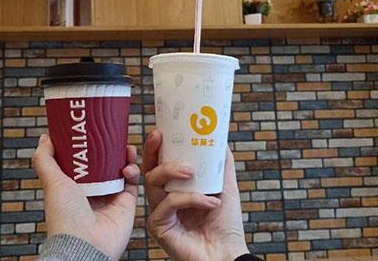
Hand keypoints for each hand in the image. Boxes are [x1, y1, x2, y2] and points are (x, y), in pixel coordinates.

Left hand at [33, 134, 139, 260]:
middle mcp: (92, 192)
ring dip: (124, 156)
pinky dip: (133, 170)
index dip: (89, 146)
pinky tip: (128, 164)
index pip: (83, 161)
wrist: (86, 244)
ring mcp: (110, 197)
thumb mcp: (52, 182)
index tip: (94, 130)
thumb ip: (46, 160)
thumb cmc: (65, 217)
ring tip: (125, 146)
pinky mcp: (126, 204)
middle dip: (110, 148)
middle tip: (113, 133)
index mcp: (73, 187)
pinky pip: (133, 182)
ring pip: (121, 170)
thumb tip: (44, 138)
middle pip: (104, 163)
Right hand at [143, 130, 247, 260]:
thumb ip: (221, 164)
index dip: (156, 147)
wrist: (228, 254)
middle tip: (161, 137)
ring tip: (192, 172)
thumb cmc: (226, 226)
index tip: (161, 130)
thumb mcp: (225, 187)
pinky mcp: (159, 227)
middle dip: (152, 151)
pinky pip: (168, 203)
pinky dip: (190, 198)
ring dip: (173, 172)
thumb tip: (220, 140)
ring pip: (153, 183)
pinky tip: (209, 201)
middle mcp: (164, 200)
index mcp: (175, 190)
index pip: (159, 164)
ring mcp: (160, 213)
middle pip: (148, 170)